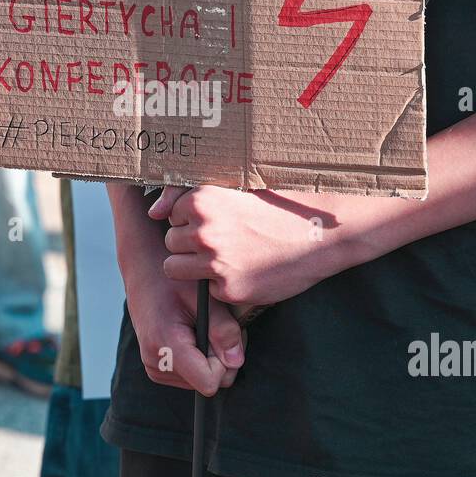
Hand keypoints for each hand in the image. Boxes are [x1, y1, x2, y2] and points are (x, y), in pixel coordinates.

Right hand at [122, 253, 245, 396]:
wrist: (144, 272)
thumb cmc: (174, 280)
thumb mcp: (204, 299)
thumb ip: (223, 330)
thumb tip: (237, 362)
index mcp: (166, 346)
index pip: (208, 382)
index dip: (224, 363)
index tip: (223, 336)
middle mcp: (156, 363)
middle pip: (206, 382)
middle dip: (219, 358)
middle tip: (218, 326)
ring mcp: (153, 367)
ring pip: (200, 380)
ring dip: (209, 357)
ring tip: (202, 326)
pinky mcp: (156, 367)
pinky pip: (189, 375)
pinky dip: (198, 357)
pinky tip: (192, 333)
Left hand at [150, 186, 345, 315]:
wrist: (321, 234)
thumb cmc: (280, 206)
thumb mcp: (236, 187)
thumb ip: (188, 194)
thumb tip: (153, 212)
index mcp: (203, 200)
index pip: (171, 214)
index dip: (189, 218)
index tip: (214, 219)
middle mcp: (204, 231)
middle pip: (171, 243)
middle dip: (189, 244)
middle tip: (222, 239)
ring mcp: (215, 262)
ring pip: (175, 269)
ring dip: (193, 266)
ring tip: (224, 257)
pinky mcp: (229, 289)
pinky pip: (207, 289)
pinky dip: (221, 283)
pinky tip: (246, 269)